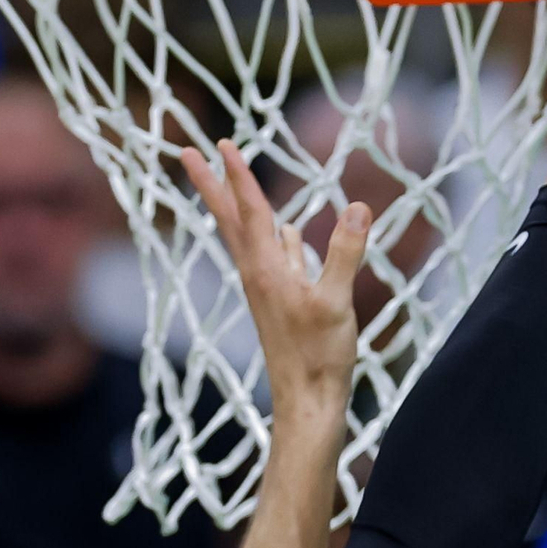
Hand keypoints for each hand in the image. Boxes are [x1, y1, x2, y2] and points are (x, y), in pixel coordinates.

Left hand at [180, 141, 369, 409]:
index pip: (251, 211)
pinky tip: (288, 234)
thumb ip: (344, 253)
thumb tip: (358, 206)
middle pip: (232, 219)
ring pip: (249, 237)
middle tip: (189, 152)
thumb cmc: (319, 358)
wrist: (306, 404)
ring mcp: (266, 290)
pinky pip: (272, 258)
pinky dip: (274, 238)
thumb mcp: (337, 302)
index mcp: (266, 270)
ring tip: (230, 182)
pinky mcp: (278, 303)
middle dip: (212, 184)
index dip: (238, 175)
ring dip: (239, 207)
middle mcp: (258, 275)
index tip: (221, 143)